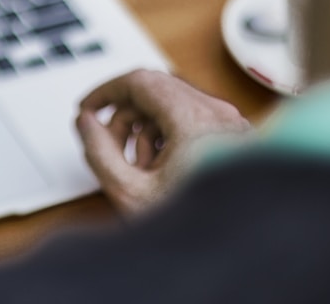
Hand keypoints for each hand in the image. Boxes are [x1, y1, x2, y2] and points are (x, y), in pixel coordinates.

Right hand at [75, 69, 251, 214]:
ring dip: (145, 129)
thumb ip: (99, 152)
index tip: (87, 109)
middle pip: (154, 91)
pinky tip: (163, 171)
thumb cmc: (201, 228)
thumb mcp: (131, 193)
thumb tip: (87, 123)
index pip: (139, 81)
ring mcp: (231, 124)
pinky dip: (168, 136)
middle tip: (107, 145)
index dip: (105, 92)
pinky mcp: (235, 136)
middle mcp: (218, 114)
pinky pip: (191, 120)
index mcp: (194, 120)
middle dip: (124, 117)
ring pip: (172, 105)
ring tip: (140, 168)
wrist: (243, 248)